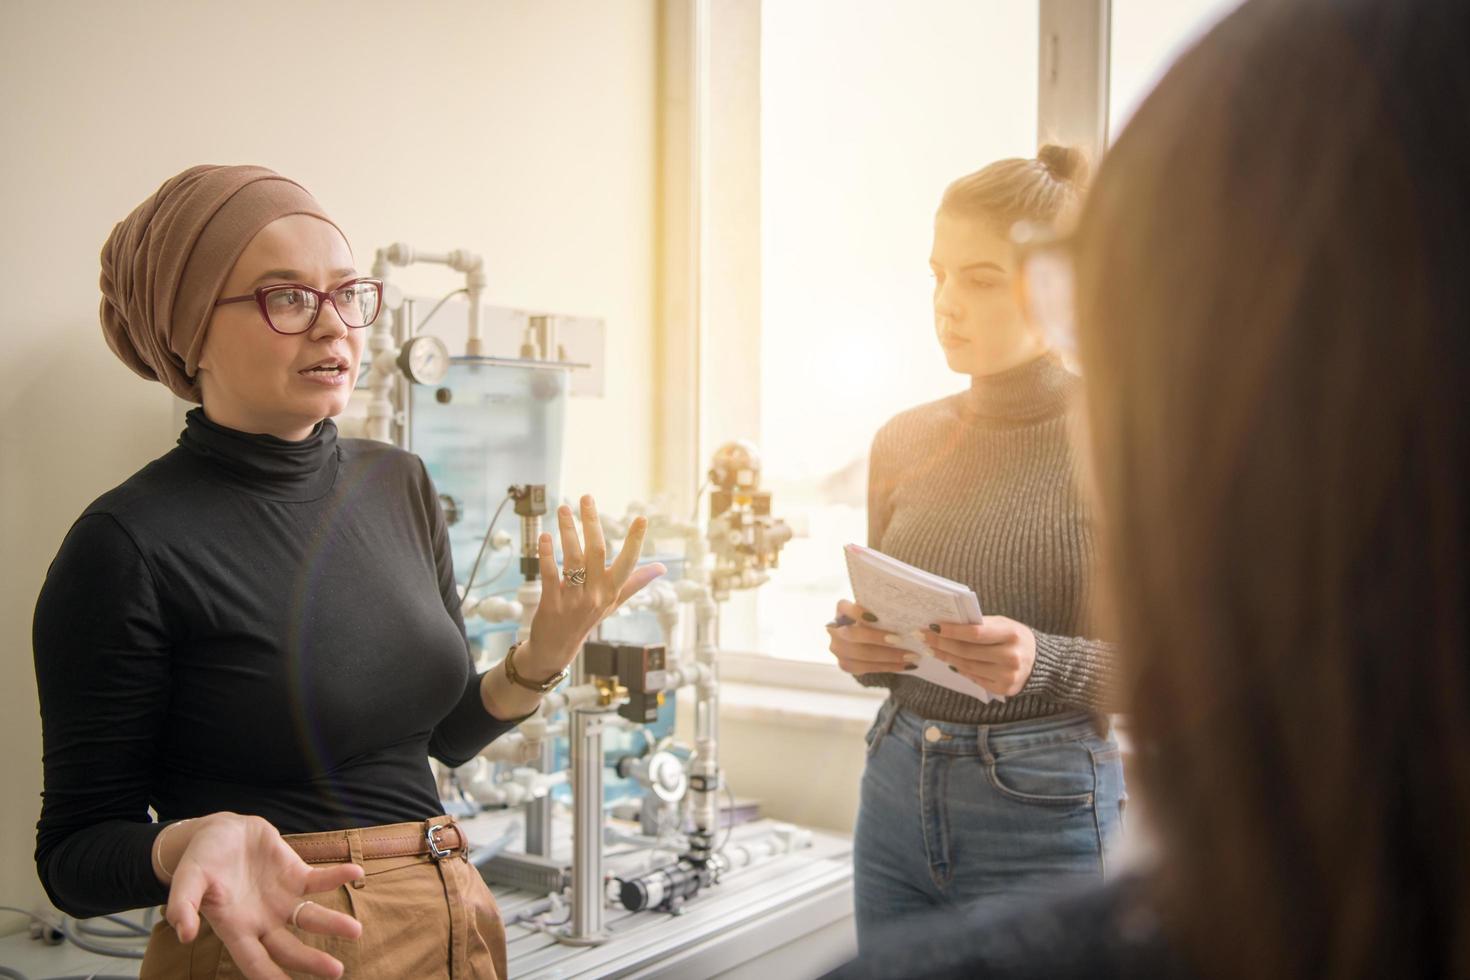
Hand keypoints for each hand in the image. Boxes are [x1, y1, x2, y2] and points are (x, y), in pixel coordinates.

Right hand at [165, 813, 363, 979]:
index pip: (254, 961)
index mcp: (236, 928)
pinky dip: (337, 876)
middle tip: (336, 971)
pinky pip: (320, 881)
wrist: (219, 830)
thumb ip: (183, 905)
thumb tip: (183, 933)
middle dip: (311, 960)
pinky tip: (356, 873)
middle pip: (289, 947)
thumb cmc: (200, 860)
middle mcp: (262, 920)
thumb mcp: (187, 879)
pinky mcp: (295, 874)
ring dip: (333, 923)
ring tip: (355, 930)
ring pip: (310, 917)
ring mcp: (281, 898)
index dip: (270, 977)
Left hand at [519, 494, 665, 676]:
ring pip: (572, 559)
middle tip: (587, 498)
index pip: (628, 563)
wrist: (557, 648)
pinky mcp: (551, 602)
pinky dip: (546, 554)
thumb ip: (636, 582)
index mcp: (612, 591)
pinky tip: (544, 537)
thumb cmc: (587, 620)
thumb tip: (661, 568)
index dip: (635, 541)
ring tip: (564, 509)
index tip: (641, 519)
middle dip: (592, 523)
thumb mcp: (614, 602)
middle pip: (596, 552)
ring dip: (568, 531)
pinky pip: (549, 573)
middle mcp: (596, 594)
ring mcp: (573, 599)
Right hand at [825, 599, 914, 675]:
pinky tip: (905, 665)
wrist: (865, 637)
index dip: (857, 613)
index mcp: (841, 610)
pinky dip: (889, 666)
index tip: (877, 618)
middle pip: (853, 635)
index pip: (843, 608)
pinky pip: (868, 668)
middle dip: (877, 638)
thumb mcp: (876, 611)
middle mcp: (835, 630)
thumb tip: (907, 617)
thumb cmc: (876, 619)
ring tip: (911, 656)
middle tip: (900, 640)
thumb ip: (883, 611)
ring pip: (862, 655)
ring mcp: (838, 649)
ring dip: (889, 657)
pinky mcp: (845, 665)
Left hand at [922, 615, 1036, 696]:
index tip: (934, 626)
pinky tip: (950, 662)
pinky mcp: (1003, 689)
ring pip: (968, 667)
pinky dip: (960, 669)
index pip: (975, 633)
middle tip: (925, 638)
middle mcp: (1011, 657)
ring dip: (947, 658)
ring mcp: (1007, 675)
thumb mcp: (1004, 624)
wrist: (1040, 661)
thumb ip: (980, 625)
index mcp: (1011, 634)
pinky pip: (975, 678)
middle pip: (968, 652)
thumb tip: (948, 626)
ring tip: (933, 649)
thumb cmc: (1015, 637)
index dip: (952, 631)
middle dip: (943, 644)